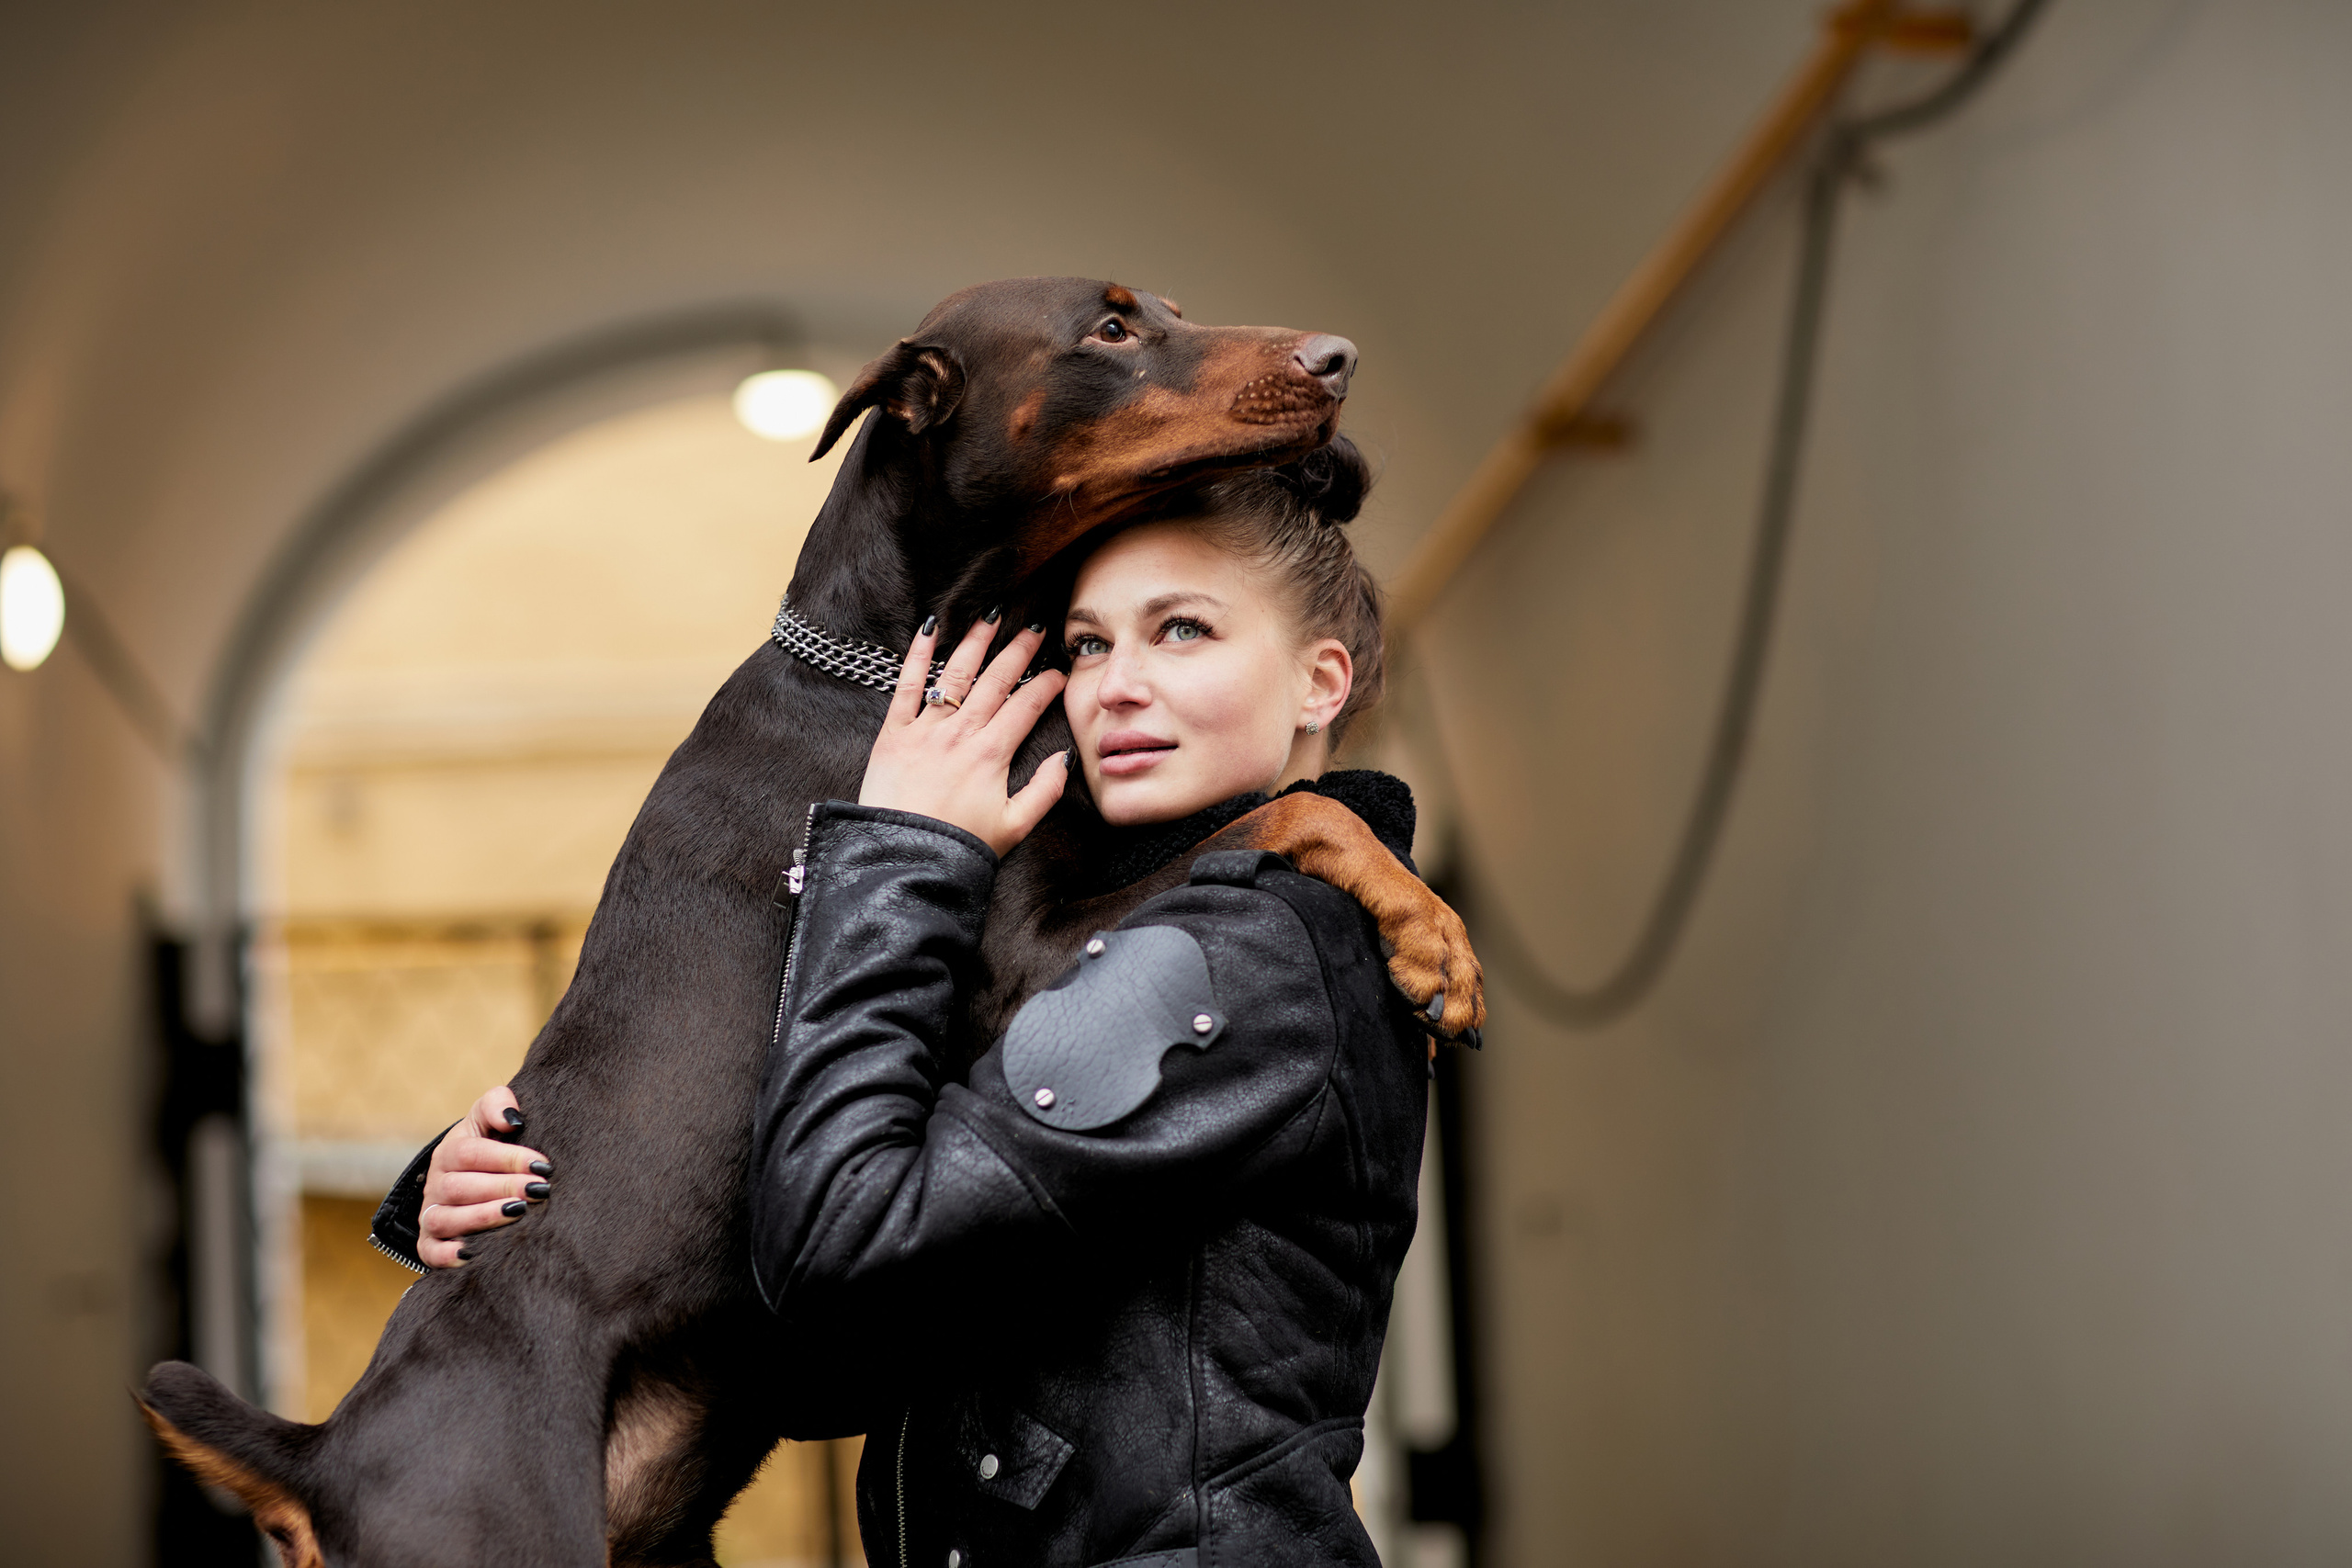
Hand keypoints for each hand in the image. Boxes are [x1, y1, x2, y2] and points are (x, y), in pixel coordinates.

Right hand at [417, 1085, 549, 1268]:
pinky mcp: (430, 1243)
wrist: (469, 1177)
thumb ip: (498, 1104)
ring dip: (482, 1218)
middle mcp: (436, 1184)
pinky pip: (430, 1253)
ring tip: (518, 1213)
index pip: (471, 1153)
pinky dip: (447, 1256)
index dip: (507, 1158)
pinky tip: (473, 1255)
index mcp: (449, 1152)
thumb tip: (512, 1118)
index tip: (543, 1165)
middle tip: (539, 1190)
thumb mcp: (488, 1118)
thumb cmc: (489, 1144)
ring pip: (445, 1219)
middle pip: (460, 1188)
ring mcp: (431, 1214)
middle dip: (502, 1188)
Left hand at [858, 613, 1069, 856]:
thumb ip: (1045, 791)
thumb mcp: (1015, 827)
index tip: (1058, 671)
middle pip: (995, 681)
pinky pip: (905, 687)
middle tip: (1034, 627)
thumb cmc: (958, 847)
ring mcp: (925, 730)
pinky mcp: (893, 735)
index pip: (1026, 705)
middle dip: (1018, 650)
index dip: (1046, 684)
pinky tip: (928, 631)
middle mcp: (960, 734)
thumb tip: (1064, 758)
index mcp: (992, 754)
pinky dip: (917, 657)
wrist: (902, 859)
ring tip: (990, 616)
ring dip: (975, 643)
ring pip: (956, 675)